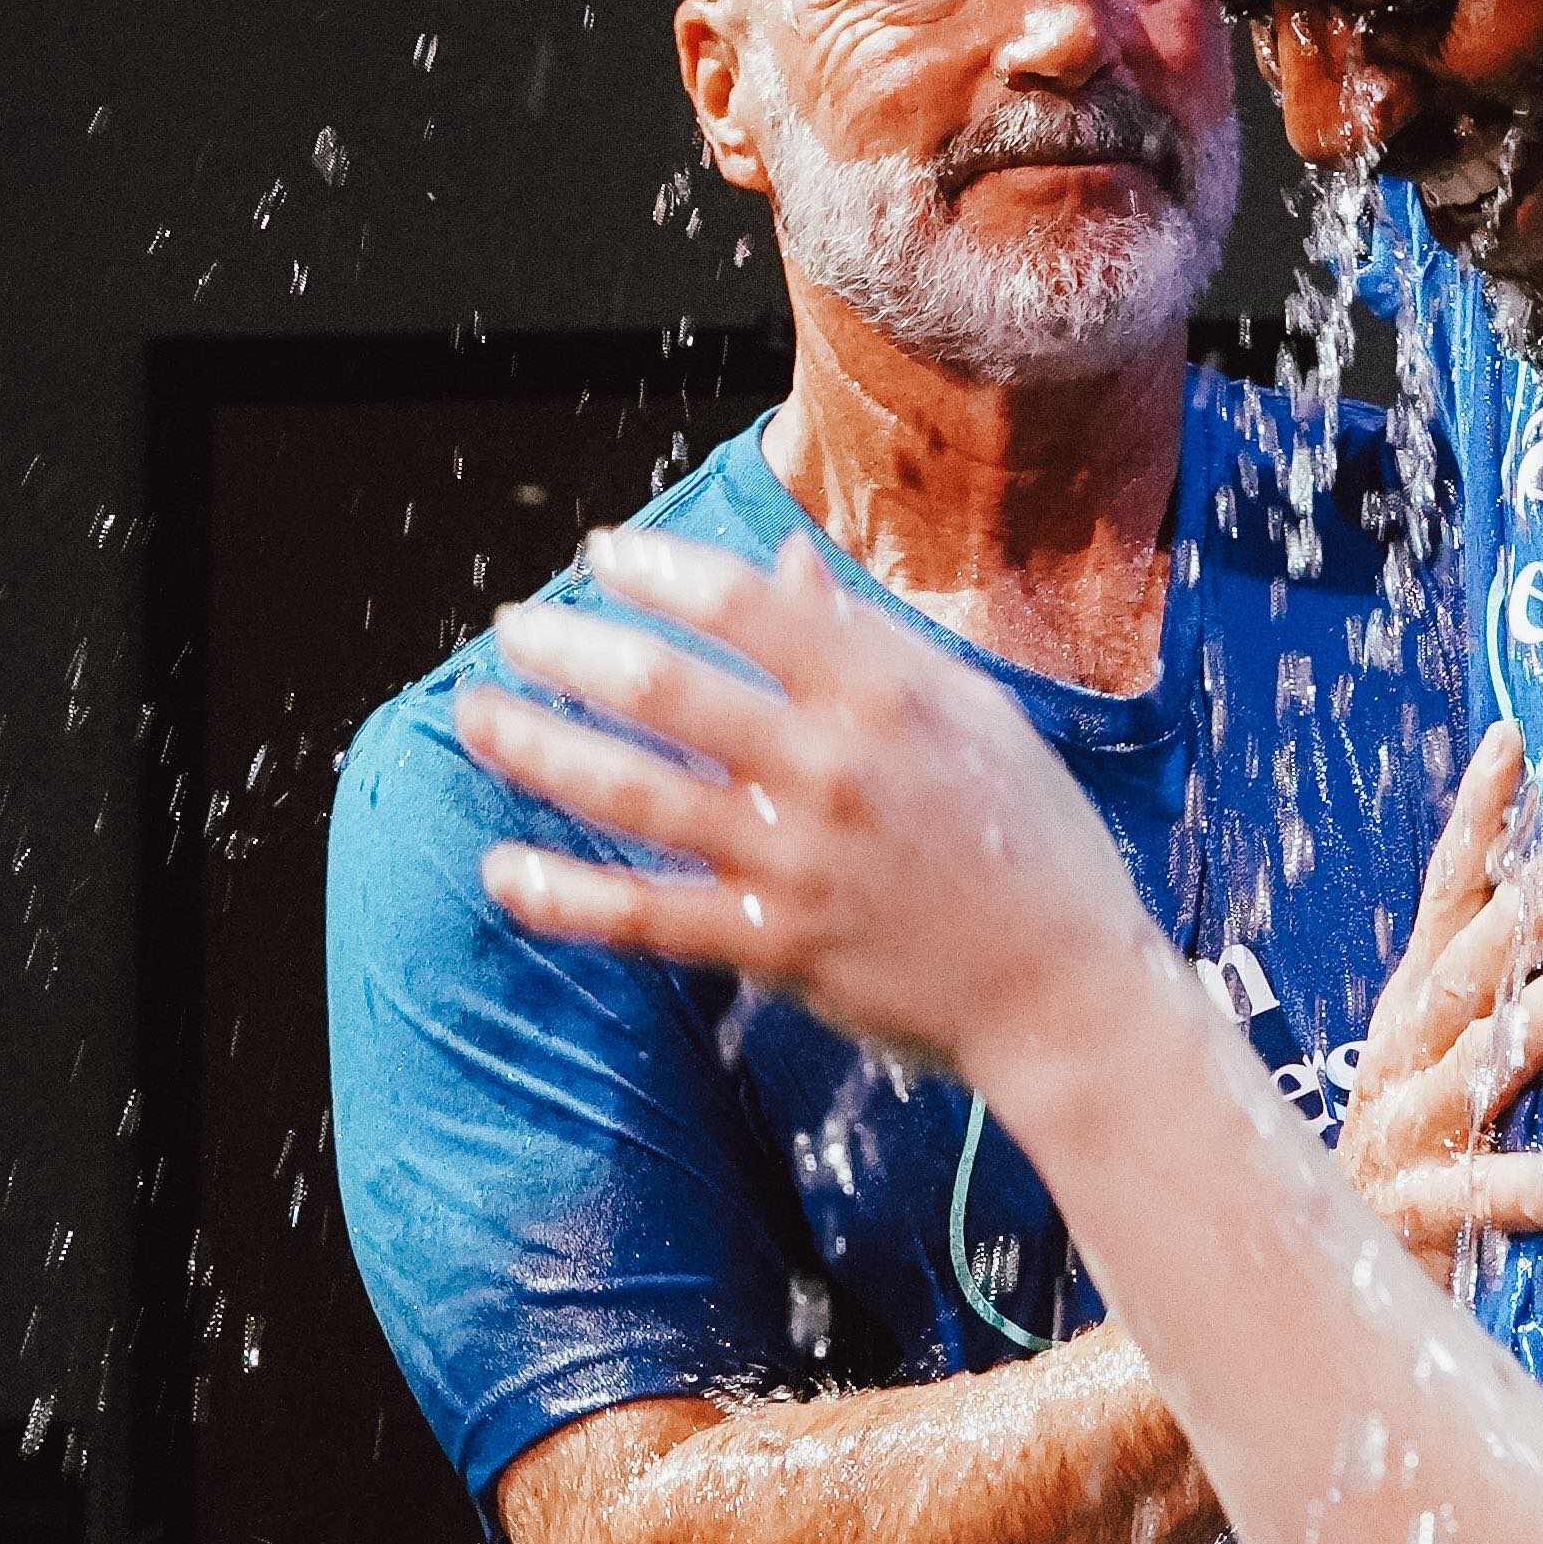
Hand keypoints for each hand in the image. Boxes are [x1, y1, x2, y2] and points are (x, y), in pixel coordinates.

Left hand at [460, 524, 1160, 1097]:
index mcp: (888, 696)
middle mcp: (833, 769)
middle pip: (667, 690)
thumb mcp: (968, 713)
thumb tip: (781, 564)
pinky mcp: (775, 946)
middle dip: (570, 650)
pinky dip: (567, 895)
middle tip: (512, 628)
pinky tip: (504, 869)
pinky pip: (647, 917)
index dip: (658, 571)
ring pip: (637, 795)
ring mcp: (798, 862)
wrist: (1065, 989)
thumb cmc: (1028, 837)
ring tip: (477, 716)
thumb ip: (864, 639)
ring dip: (541, 750)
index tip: (599, 554)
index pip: (747, 606)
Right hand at [1339, 726, 1542, 1282]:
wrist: (1313, 1276)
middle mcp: (1404, 1055)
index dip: (1478, 819)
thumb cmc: (1417, 1154)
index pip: (1448, 893)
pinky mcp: (1414, 1212)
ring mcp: (1403, 1131)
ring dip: (1528, 1028)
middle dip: (1515, 918)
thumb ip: (1510, 998)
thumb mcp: (1455, 1059)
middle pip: (1461, 970)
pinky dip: (1521, 1184)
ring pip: (1468, 1068)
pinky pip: (1471, 1193)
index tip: (1514, 741)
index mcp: (1417, 1006)